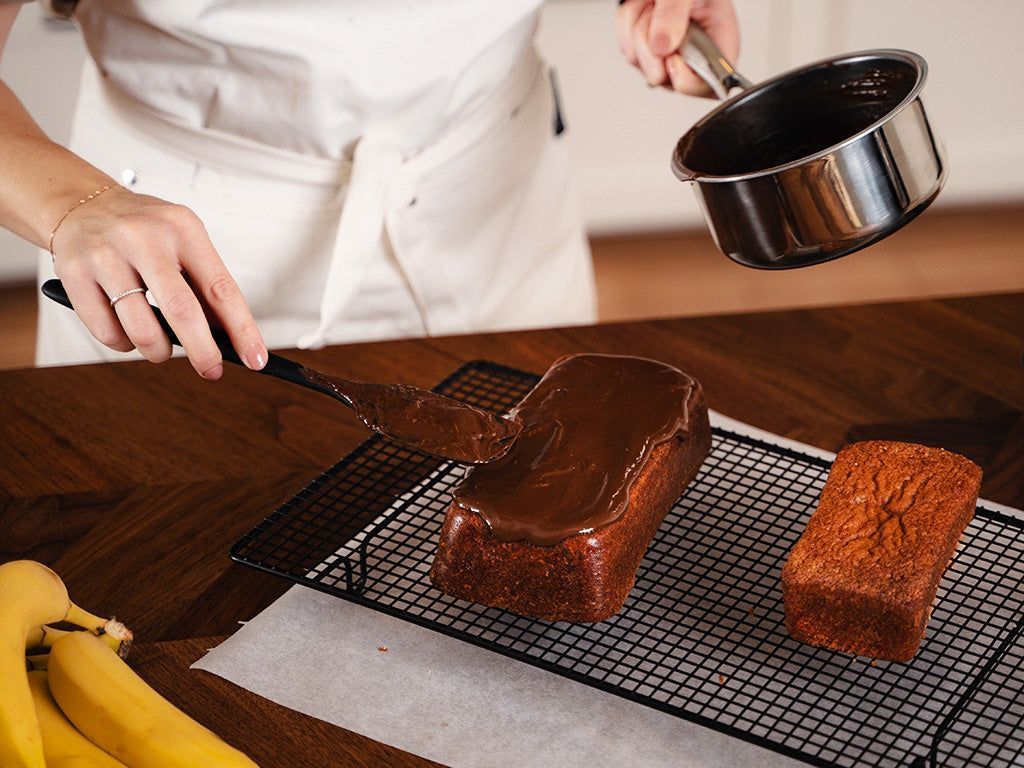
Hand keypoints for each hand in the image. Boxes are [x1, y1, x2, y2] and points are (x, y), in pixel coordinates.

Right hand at [50, 186, 266, 378]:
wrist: (83, 205)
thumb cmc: (144, 231)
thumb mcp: (183, 242)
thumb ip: (204, 285)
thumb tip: (228, 338)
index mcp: (182, 229)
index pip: (221, 288)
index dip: (242, 329)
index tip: (256, 358)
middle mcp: (144, 238)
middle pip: (182, 311)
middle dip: (203, 351)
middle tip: (211, 369)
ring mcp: (105, 255)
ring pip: (141, 329)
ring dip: (158, 351)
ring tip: (160, 346)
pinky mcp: (74, 274)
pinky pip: (107, 332)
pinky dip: (124, 344)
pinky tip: (127, 330)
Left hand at [616, 0, 738, 95]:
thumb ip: (674, 14)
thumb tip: (662, 47)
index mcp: (717, 43)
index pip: (707, 87)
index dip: (684, 79)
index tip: (672, 55)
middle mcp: (694, 54)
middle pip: (664, 78)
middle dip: (652, 45)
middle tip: (660, 15)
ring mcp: (668, 56)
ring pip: (641, 64)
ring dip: (639, 28)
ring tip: (655, 6)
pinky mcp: (647, 53)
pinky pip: (627, 50)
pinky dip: (628, 25)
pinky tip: (645, 10)